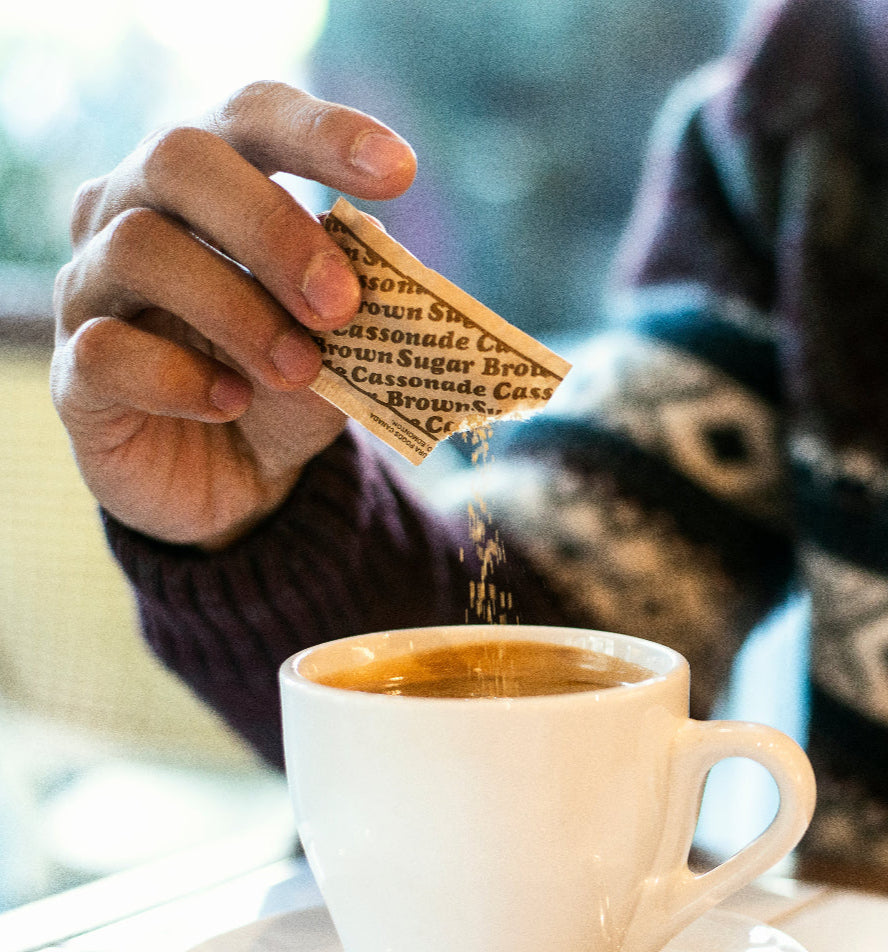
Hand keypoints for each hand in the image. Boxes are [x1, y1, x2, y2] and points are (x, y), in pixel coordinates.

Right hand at [51, 82, 415, 546]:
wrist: (237, 486)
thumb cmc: (286, 389)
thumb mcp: (339, 346)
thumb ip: (355, 300)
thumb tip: (373, 256)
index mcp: (211, 183)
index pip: (253, 117)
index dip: (322, 133)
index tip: (400, 171)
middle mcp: (133, 210)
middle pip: (180, 158)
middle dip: (272, 228)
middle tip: (339, 305)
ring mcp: (92, 287)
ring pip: (139, 248)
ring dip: (236, 311)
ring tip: (299, 370)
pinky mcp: (74, 374)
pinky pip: (106, 349)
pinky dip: (179, 378)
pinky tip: (230, 403)